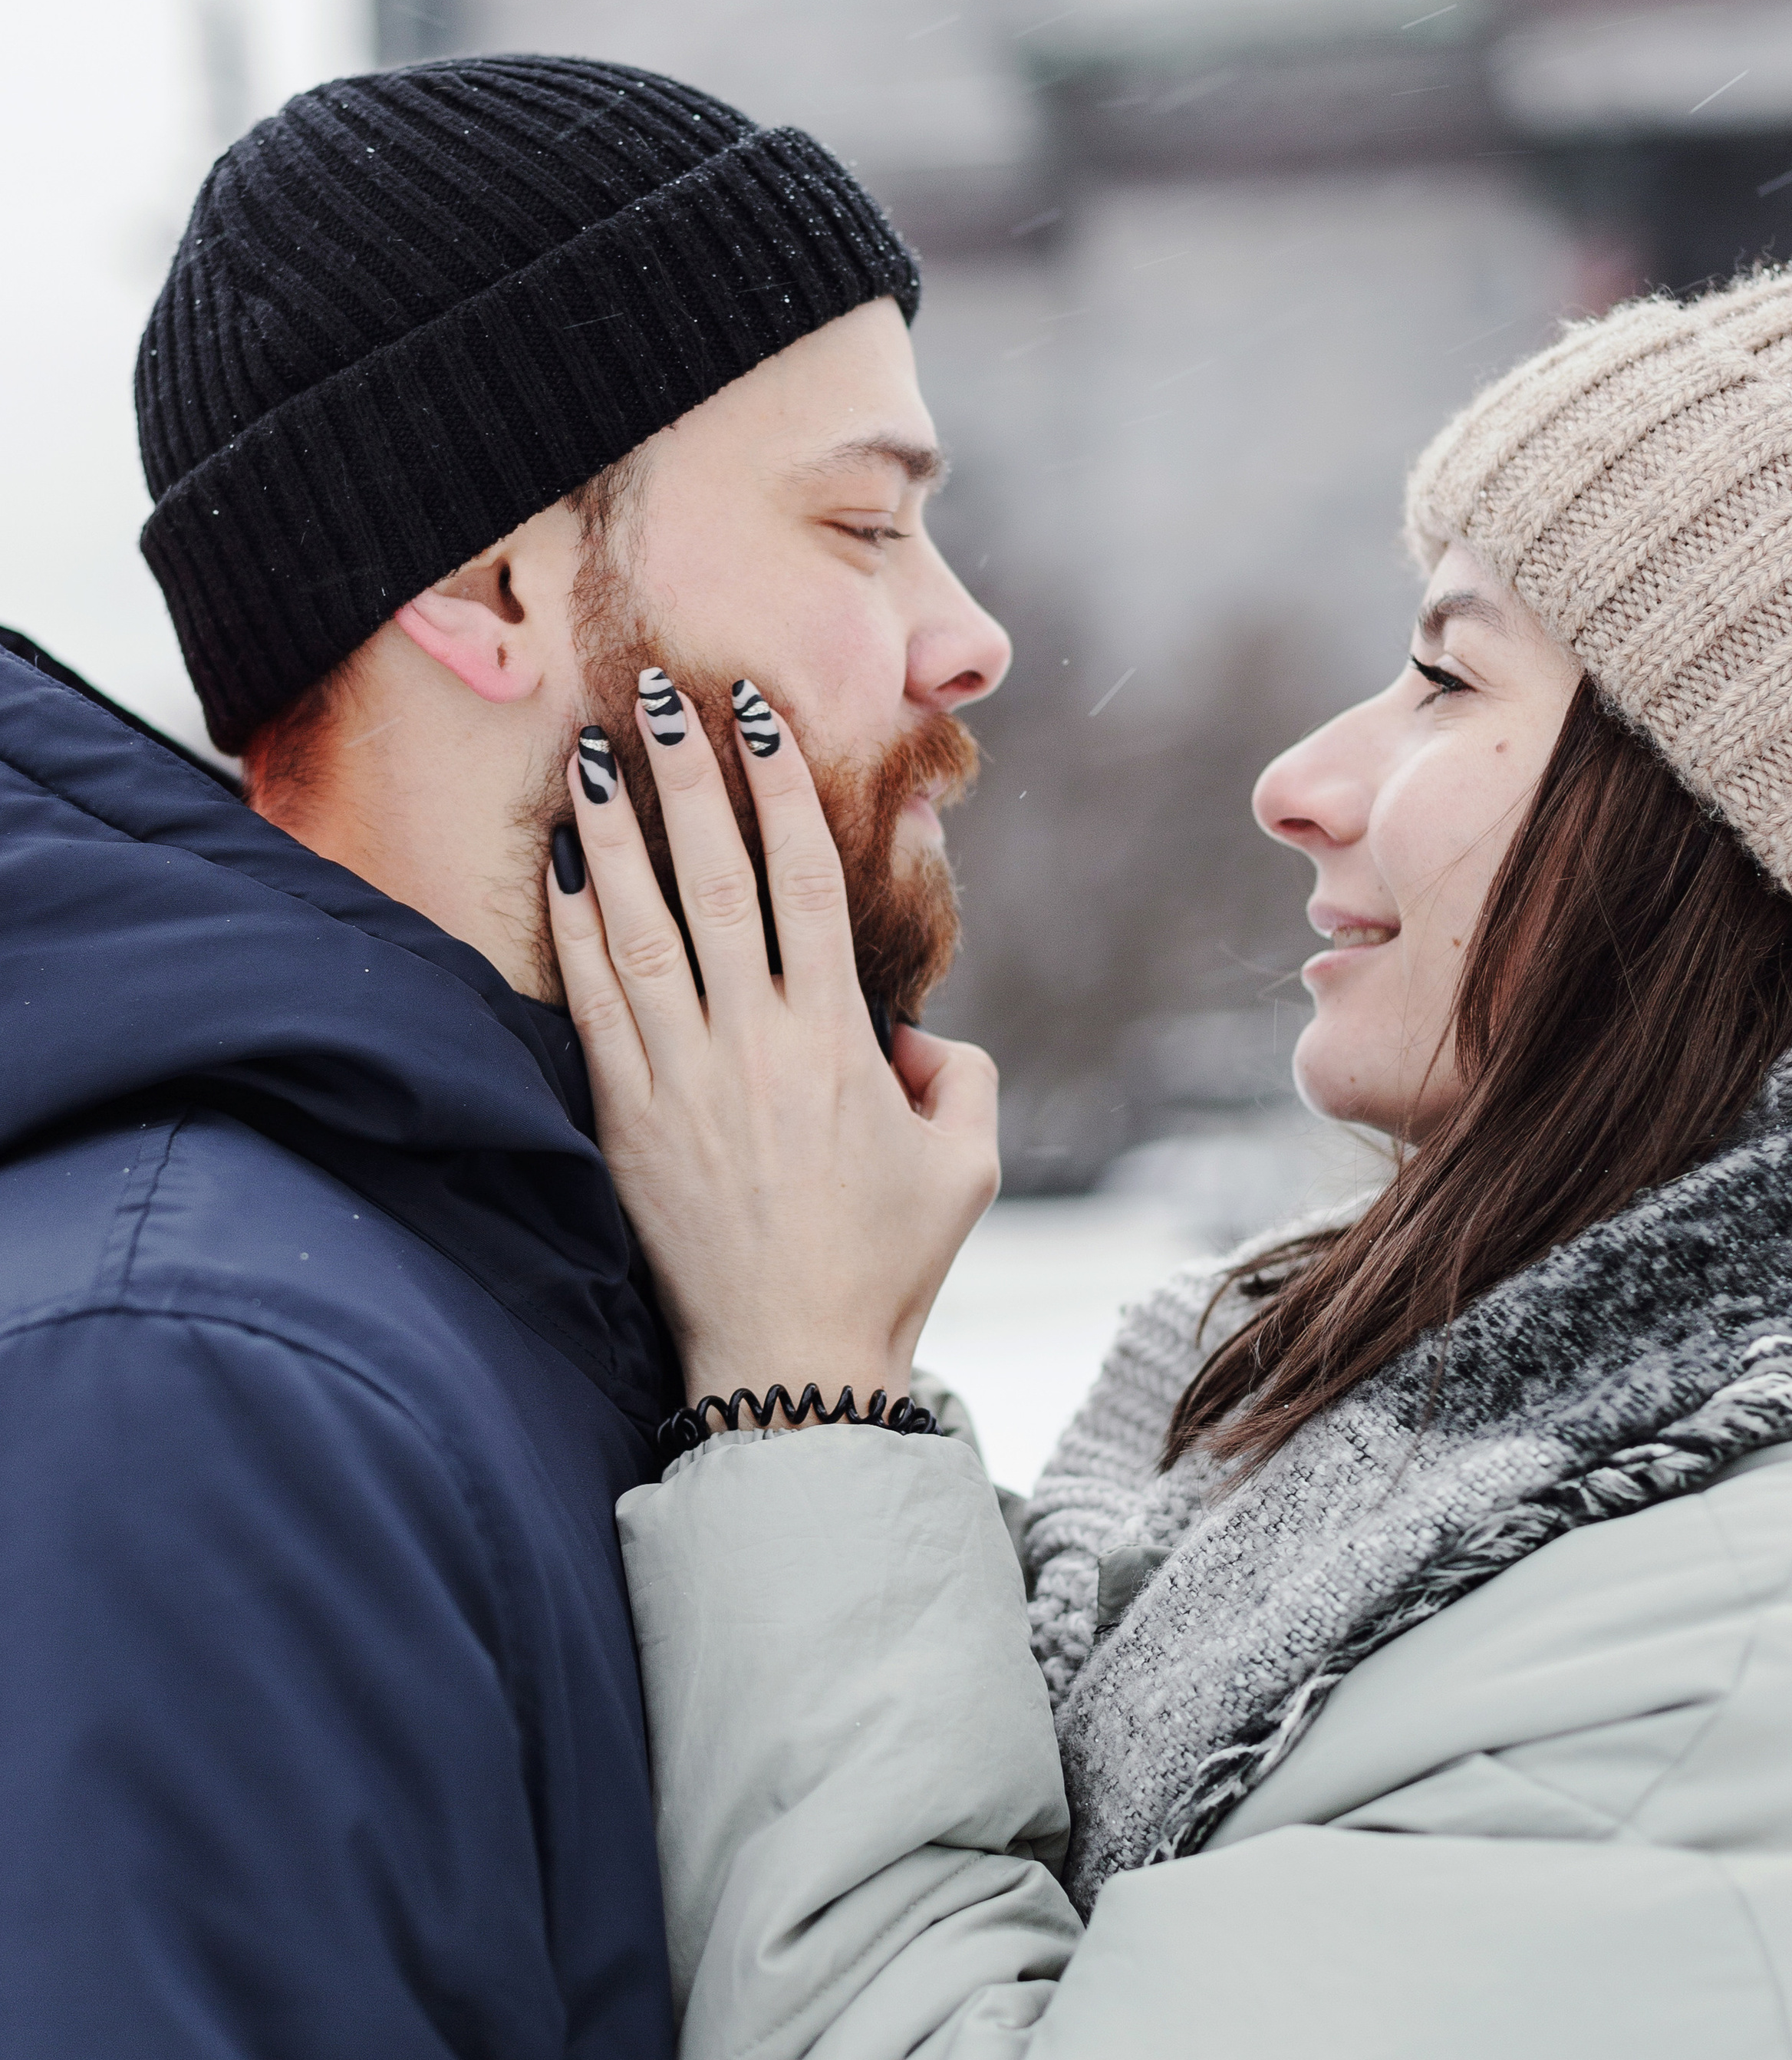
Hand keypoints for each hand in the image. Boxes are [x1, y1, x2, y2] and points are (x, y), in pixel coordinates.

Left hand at [547, 676, 999, 1414]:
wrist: (789, 1366)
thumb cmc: (885, 1264)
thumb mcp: (965, 1164)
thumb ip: (960, 1073)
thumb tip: (913, 1032)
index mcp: (835, 1042)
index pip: (802, 881)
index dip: (779, 788)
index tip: (756, 718)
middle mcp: (751, 1044)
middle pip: (712, 877)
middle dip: (686, 775)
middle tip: (660, 693)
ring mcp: (679, 1080)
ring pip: (637, 926)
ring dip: (614, 831)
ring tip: (592, 752)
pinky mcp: (625, 1121)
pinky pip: (590, 1002)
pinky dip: (572, 926)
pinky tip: (559, 865)